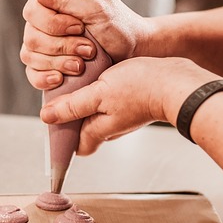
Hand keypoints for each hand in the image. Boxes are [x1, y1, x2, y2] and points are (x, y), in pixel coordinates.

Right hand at [20, 0, 150, 89]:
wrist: (133, 51)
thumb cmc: (118, 25)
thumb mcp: (95, 8)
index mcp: (53, 2)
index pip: (32, 11)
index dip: (53, 23)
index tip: (80, 27)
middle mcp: (44, 22)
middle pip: (31, 37)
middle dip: (62, 46)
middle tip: (89, 49)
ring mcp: (44, 46)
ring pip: (30, 56)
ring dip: (58, 62)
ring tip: (82, 65)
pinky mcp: (48, 66)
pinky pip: (32, 74)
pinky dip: (43, 78)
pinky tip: (59, 79)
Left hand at [40, 56, 214, 154]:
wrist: (175, 82)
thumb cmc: (140, 88)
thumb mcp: (99, 93)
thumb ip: (73, 106)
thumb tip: (47, 117)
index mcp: (99, 131)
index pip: (74, 146)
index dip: (61, 137)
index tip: (52, 119)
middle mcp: (110, 128)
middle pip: (82, 129)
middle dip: (70, 115)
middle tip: (62, 93)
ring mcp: (121, 117)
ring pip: (94, 113)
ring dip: (84, 101)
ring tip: (79, 81)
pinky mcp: (130, 104)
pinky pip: (107, 103)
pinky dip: (99, 93)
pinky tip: (99, 76)